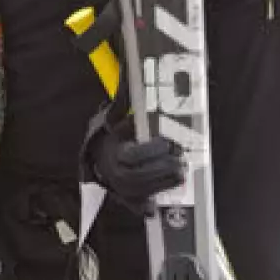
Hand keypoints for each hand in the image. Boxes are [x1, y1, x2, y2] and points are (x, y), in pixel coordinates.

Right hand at [82, 91, 183, 215]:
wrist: (98, 155)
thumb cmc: (113, 133)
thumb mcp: (116, 114)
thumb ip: (127, 98)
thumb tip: (131, 72)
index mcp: (113, 151)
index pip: (134, 155)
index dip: (153, 150)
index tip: (168, 143)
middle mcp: (114, 173)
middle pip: (138, 177)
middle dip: (162, 170)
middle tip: (181, 162)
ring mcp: (119, 189)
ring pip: (142, 193)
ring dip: (163, 185)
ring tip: (181, 174)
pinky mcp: (126, 200)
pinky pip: (138, 207)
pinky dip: (148, 206)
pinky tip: (161, 200)